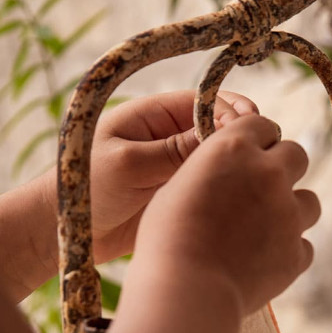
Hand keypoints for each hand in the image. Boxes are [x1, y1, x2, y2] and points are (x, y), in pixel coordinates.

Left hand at [90, 89, 258, 262]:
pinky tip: (247, 204)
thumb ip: (173, 150)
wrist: (66, 231)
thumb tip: (224, 136)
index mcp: (156, 116)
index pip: (207, 102)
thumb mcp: (128, 164)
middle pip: (222, 131)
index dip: (234, 112)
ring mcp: (179, 168)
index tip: (252, 129)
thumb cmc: (85, 188)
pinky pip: (215, 191)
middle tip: (264, 155)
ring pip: (222, 163)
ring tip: (261, 181)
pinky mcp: (182, 196)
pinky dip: (232, 194)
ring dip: (241, 169)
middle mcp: (172, 138)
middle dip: (244, 140)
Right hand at [137, 114, 320, 313]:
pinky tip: (263, 262)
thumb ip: (209, 170)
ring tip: (264, 230)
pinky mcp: (296, 253)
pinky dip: (288, 252)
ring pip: (309, 201)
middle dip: (282, 168)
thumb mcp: (175, 187)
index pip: (262, 124)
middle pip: (296, 155)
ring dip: (292, 210)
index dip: (257, 140)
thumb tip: (223, 172)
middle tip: (260, 190)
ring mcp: (289, 214)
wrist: (186, 289)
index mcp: (234, 148)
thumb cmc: (166, 239)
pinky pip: (303, 246)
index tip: (249, 155)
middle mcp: (269, 173)